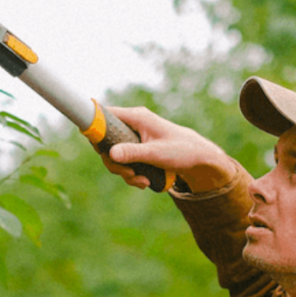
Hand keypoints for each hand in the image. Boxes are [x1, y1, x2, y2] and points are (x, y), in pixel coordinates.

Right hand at [101, 106, 233, 192]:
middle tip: (128, 174)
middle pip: (107, 141)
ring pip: (116, 155)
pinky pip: (126, 161)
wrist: (199, 158)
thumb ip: (133, 153)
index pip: (105, 115)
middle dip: (115, 162)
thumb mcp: (156, 153)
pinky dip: (132, 173)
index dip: (96, 130)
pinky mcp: (139, 149)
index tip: (98, 149)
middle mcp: (133, 124)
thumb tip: (110, 154)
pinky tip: (145, 181)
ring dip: (125, 172)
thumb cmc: (182, 150)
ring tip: (143, 181)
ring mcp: (135, 137)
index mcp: (137, 117)